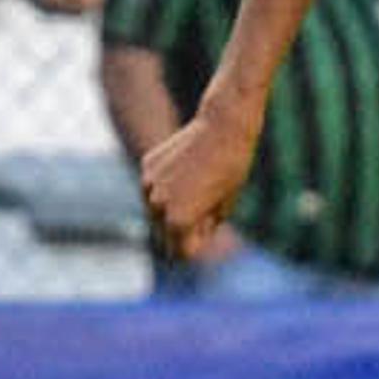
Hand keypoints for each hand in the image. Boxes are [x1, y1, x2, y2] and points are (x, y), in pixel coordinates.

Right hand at [139, 109, 255, 260]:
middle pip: (167, 233)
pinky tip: (186, 167)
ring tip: (197, 184)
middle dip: (183, 228)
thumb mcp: (224, 207)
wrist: (223, 125)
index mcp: (179, 221)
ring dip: (173, 206)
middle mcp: (158, 206)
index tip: (211, 228)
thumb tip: (188, 239)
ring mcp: (148, 185)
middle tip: (206, 203)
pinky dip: (167, 185)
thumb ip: (204, 228)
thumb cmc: (231, 168)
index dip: (199, 244)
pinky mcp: (146, 166)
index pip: (182, 253)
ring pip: (158, 211)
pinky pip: (155, 188)